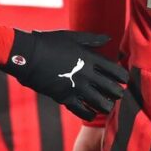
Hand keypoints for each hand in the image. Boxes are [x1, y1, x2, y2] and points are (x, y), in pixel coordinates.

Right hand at [0, 30, 128, 119]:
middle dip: (117, 93)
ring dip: (106, 105)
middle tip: (118, 95)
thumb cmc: (48, 43)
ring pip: (99, 102)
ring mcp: (75, 87)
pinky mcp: (63, 97)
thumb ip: (92, 39)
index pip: (115, 70)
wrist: (26, 55)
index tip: (124, 80)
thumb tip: (109, 39)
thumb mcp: (72, 37)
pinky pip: (81, 110)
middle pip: (110, 88)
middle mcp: (86, 74)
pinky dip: (89, 113)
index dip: (123, 77)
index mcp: (90, 58)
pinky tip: (92, 113)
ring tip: (108, 106)